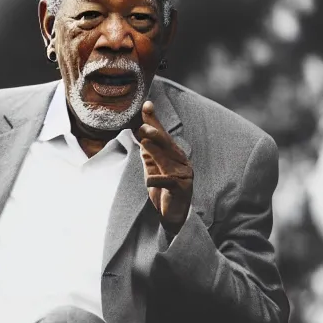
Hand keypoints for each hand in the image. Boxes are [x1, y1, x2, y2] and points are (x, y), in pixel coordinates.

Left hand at [138, 101, 192, 233]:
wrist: (173, 217)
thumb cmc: (162, 191)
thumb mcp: (153, 169)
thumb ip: (148, 153)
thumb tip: (139, 133)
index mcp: (173, 154)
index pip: (161, 134)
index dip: (154, 120)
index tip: (146, 105)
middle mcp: (180, 161)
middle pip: (166, 144)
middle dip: (155, 133)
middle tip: (142, 126)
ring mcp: (183, 174)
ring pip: (167, 160)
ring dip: (156, 151)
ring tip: (144, 141)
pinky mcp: (182, 189)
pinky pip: (168, 182)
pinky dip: (158, 180)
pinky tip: (149, 180)